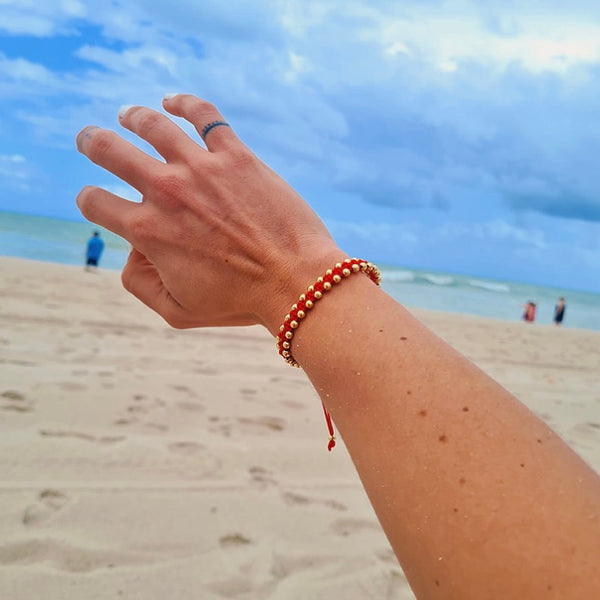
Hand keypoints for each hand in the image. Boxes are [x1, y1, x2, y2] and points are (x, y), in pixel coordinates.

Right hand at [76, 94, 342, 333]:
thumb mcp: (178, 311)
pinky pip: (205, 115)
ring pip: (151, 125)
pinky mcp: (236, 156)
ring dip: (131, 117)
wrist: (296, 282)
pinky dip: (184, 103)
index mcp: (148, 231)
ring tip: (127, 116)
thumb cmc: (240, 302)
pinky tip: (173, 102)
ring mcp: (202, 168)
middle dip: (92, 142)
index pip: (95, 202)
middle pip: (108, 150)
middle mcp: (167, 192)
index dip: (90, 200)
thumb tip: (132, 251)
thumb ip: (139, 284)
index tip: (98, 201)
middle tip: (90, 140)